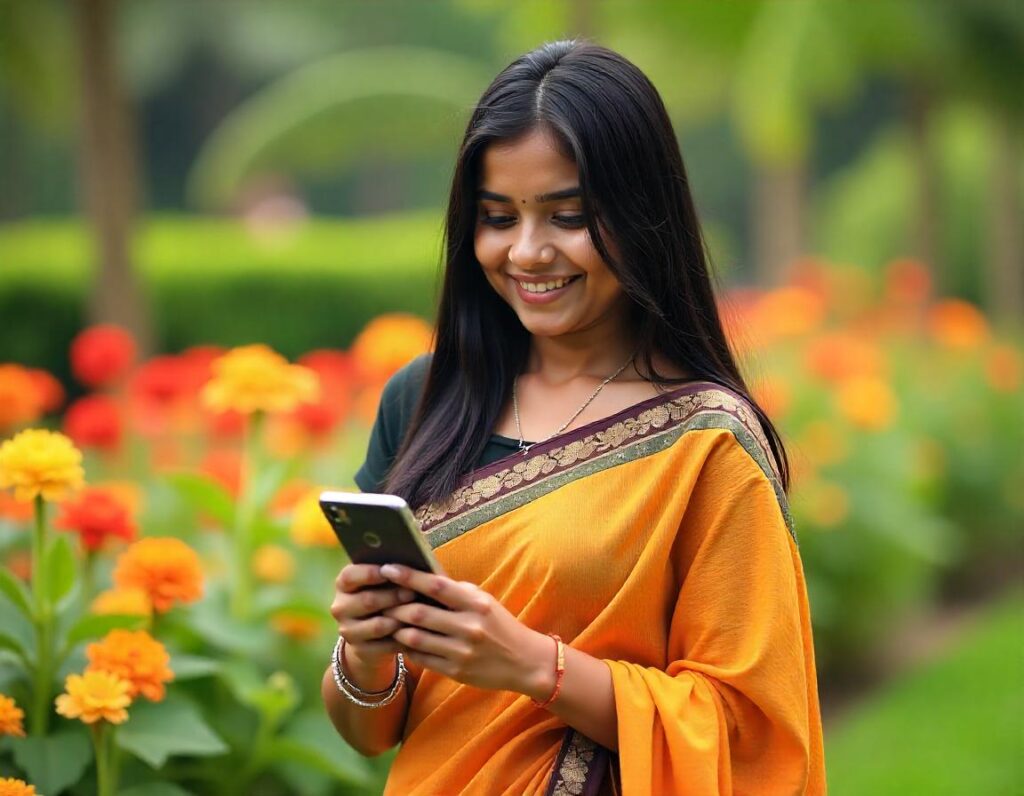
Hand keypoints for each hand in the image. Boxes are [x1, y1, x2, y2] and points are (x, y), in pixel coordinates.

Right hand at [330, 563, 416, 669]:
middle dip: (393, 596)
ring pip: (378, 625)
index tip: (390, 570)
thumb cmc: (386, 594)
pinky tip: (416, 631)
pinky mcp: (360, 650)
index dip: (369, 572)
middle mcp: (340, 607)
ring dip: (400, 618)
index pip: (349, 576)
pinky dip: (402, 638)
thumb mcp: (384, 581)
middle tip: (413, 592)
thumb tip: (409, 566)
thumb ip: (391, 571)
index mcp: (343, 584)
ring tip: (418, 613)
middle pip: (367, 601)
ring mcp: (348, 630)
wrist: (375, 631)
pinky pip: (385, 645)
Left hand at [378, 564, 553, 698]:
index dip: (408, 576)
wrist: (525, 662)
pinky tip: (402, 640)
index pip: (435, 586)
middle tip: (380, 599)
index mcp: (476, 604)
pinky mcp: (456, 672)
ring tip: (388, 620)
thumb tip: (423, 577)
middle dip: (395, 605)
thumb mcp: (484, 602)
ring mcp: (462, 652)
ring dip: (397, 628)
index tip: (387, 569)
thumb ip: (456, 591)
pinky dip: (408, 648)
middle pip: (419, 613)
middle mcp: (469, 627)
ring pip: (415, 638)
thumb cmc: (500, 625)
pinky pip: (422, 658)